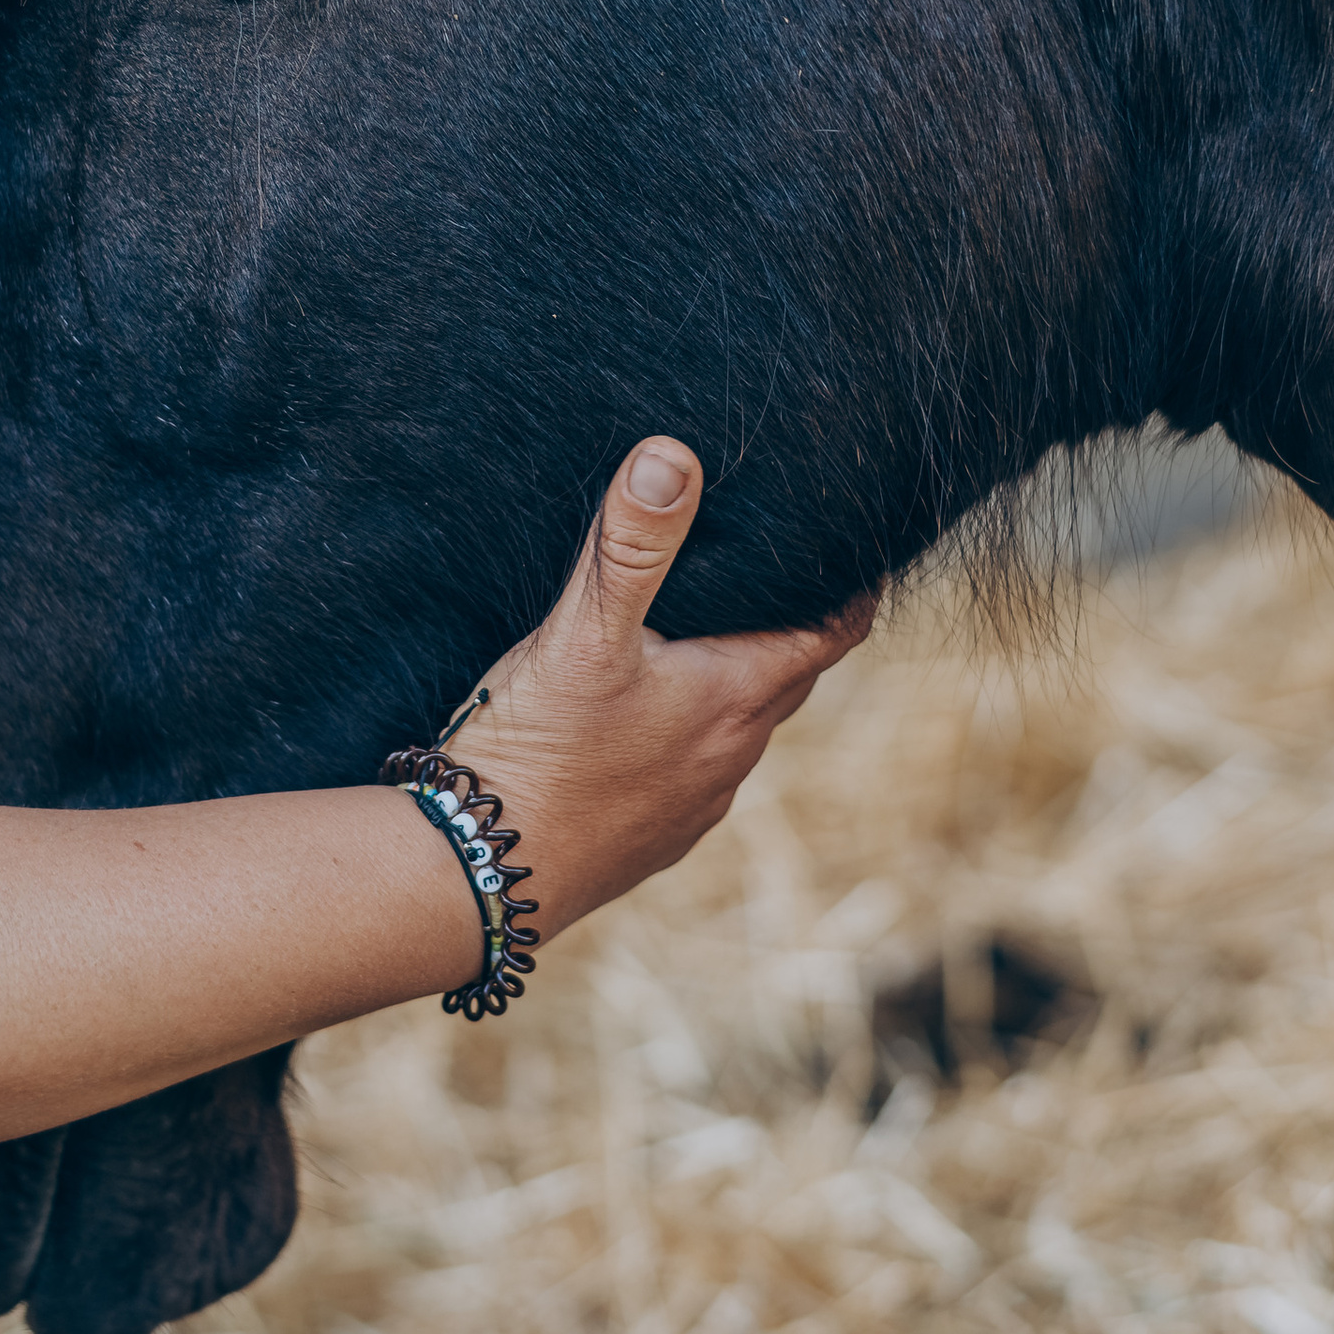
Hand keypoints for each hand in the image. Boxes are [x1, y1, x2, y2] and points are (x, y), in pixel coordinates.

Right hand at [455, 437, 874, 945]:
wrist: (479, 877)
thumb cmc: (537, 752)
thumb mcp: (582, 632)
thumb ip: (630, 545)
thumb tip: (674, 456)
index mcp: (735, 697)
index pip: (833, 632)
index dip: (851, 584)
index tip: (854, 541)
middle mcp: (731, 755)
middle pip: (789, 673)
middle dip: (790, 619)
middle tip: (773, 563)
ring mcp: (693, 804)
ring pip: (739, 724)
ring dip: (735, 676)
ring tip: (702, 626)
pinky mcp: (651, 835)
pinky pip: (693, 768)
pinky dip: (688, 728)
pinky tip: (638, 711)